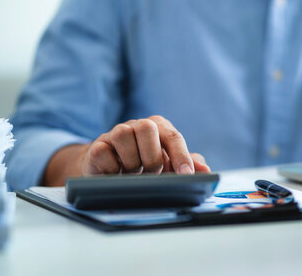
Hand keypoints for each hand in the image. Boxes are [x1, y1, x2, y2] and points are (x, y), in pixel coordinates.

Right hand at [81, 115, 209, 174]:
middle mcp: (137, 126)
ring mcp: (115, 134)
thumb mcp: (168, 166)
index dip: (181, 156)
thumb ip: (188, 165)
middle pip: (148, 128)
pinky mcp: (96, 147)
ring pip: (123, 134)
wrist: (109, 171)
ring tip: (132, 174)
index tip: (186, 175)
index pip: (173, 137)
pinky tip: (115, 175)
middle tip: (151, 174)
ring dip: (131, 161)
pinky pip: (102, 152)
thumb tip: (205, 170)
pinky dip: (111, 168)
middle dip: (153, 157)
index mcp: (158, 127)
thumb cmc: (144, 166)